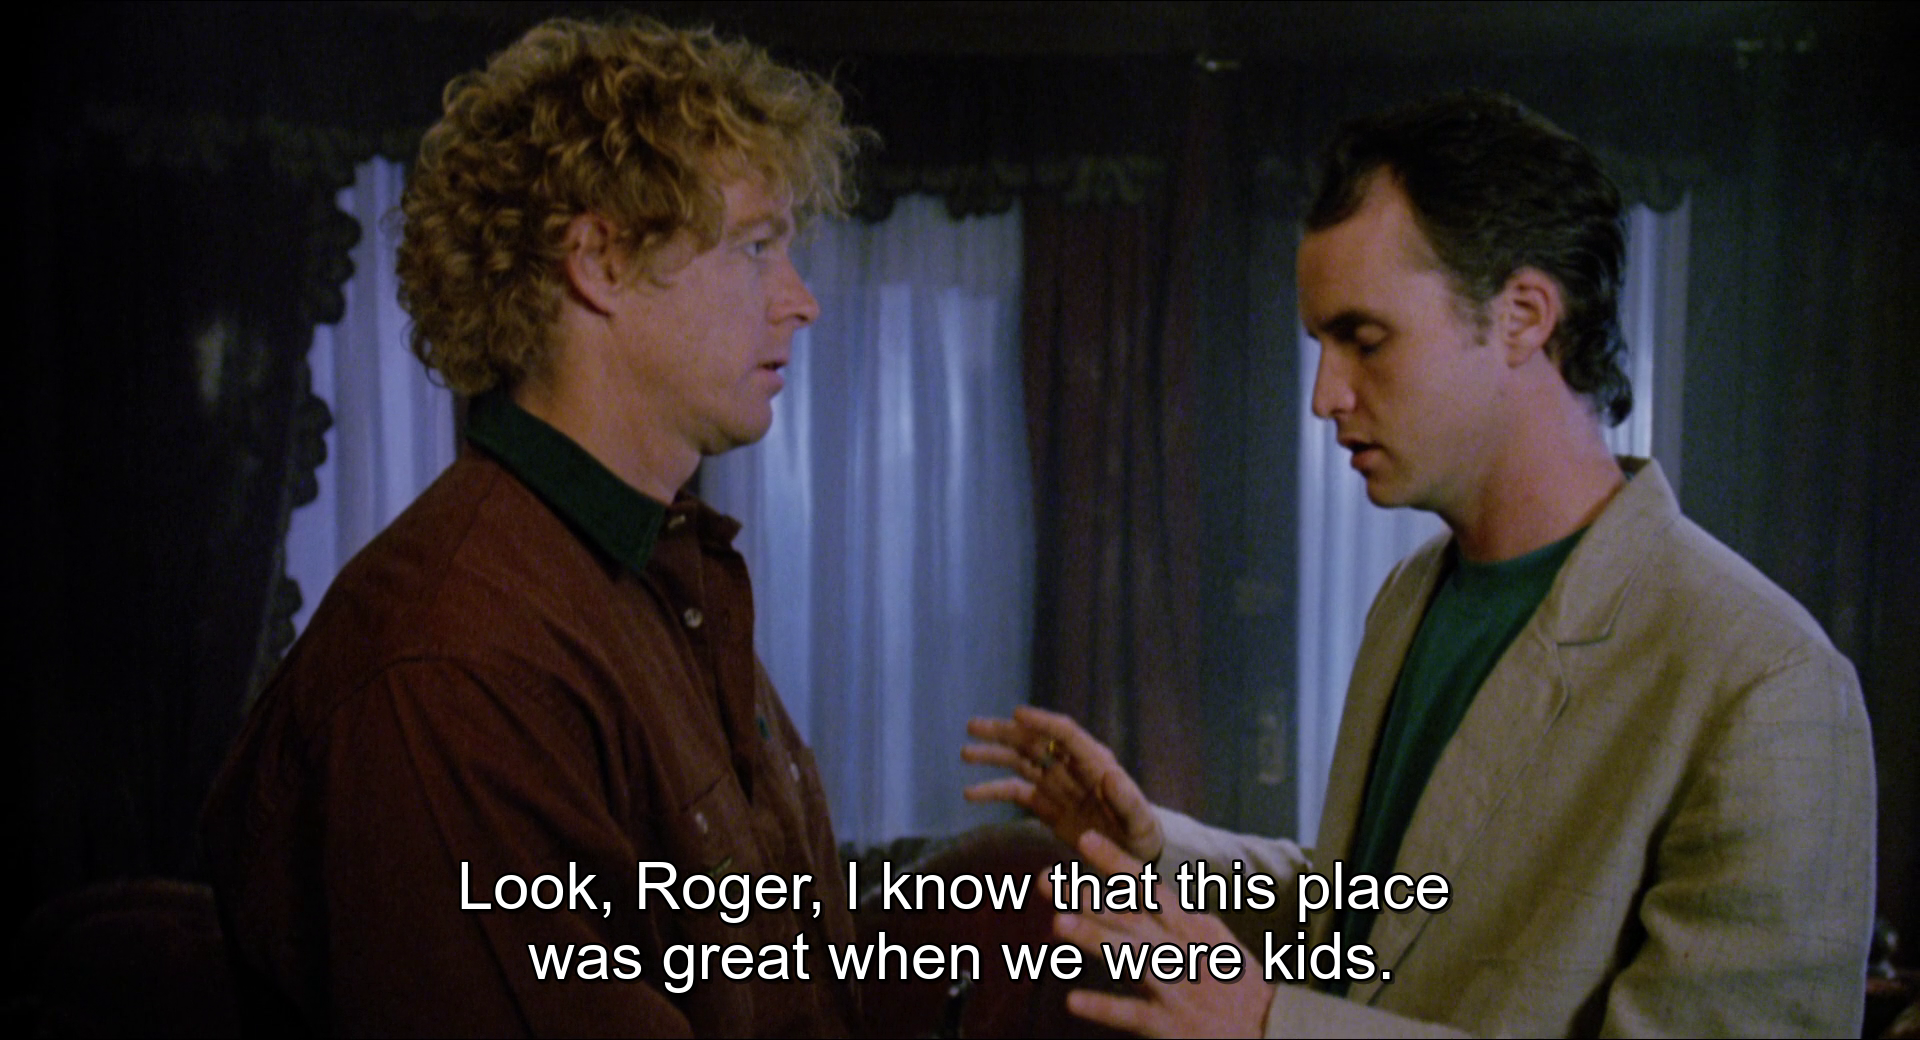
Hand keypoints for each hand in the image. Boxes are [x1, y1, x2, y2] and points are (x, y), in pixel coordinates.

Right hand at [962, 705, 1163, 861]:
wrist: (1134, 854)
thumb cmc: (1140, 832)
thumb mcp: (1139, 819)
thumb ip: (1127, 800)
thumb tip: (1112, 777)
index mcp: (1094, 762)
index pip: (1065, 733)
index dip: (1042, 722)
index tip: (1016, 713)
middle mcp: (1070, 766)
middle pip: (1033, 741)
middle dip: (1004, 733)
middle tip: (972, 727)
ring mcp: (1055, 784)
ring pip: (1019, 762)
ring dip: (993, 755)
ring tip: (965, 753)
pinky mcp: (1045, 805)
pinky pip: (1015, 792)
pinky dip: (993, 791)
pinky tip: (970, 793)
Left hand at [1056, 831, 1273, 1038]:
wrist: (1272, 1030)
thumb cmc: (1238, 987)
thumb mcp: (1215, 943)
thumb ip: (1176, 922)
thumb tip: (1140, 897)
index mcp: (1192, 927)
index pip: (1148, 887)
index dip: (1116, 862)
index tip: (1084, 838)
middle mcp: (1181, 949)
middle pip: (1128, 916)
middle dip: (1086, 897)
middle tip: (1046, 881)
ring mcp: (1174, 986)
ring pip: (1129, 956)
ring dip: (1093, 938)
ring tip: (1057, 924)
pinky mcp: (1169, 1023)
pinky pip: (1131, 1013)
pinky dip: (1103, 1006)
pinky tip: (1072, 1000)